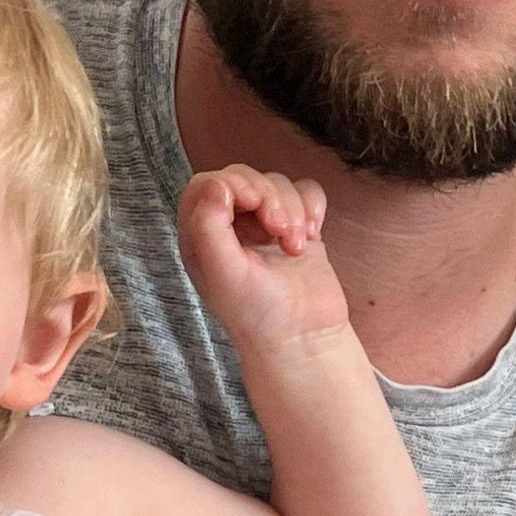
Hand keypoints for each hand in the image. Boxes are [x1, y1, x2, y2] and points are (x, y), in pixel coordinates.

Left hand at [177, 168, 350, 352]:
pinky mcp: (298, 227)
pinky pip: (306, 192)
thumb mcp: (224, 273)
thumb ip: (209, 227)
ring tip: (296, 246)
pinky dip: (313, 207)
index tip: (253, 203)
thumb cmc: (258, 313)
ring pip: (278, 184)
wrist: (304, 337)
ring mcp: (266, 225)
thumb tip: (217, 185)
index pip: (207, 184)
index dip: (231, 183)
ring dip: (293, 209)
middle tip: (279, 229)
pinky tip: (312, 235)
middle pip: (245, 177)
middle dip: (268, 196)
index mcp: (202, 236)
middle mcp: (231, 226)